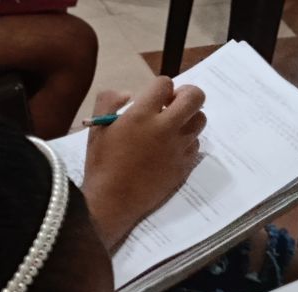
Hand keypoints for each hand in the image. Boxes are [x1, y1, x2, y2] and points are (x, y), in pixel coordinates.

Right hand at [81, 77, 205, 248]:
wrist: (112, 202)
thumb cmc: (101, 164)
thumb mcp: (96, 127)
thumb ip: (109, 101)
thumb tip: (128, 95)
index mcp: (142, 115)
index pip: (165, 83)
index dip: (160, 87)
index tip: (154, 98)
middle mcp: (165, 128)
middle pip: (195, 97)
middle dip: (187, 94)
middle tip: (174, 104)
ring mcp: (178, 148)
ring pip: (200, 120)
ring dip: (189, 118)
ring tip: (174, 127)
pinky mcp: (184, 166)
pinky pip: (196, 145)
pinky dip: (187, 142)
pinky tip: (172, 148)